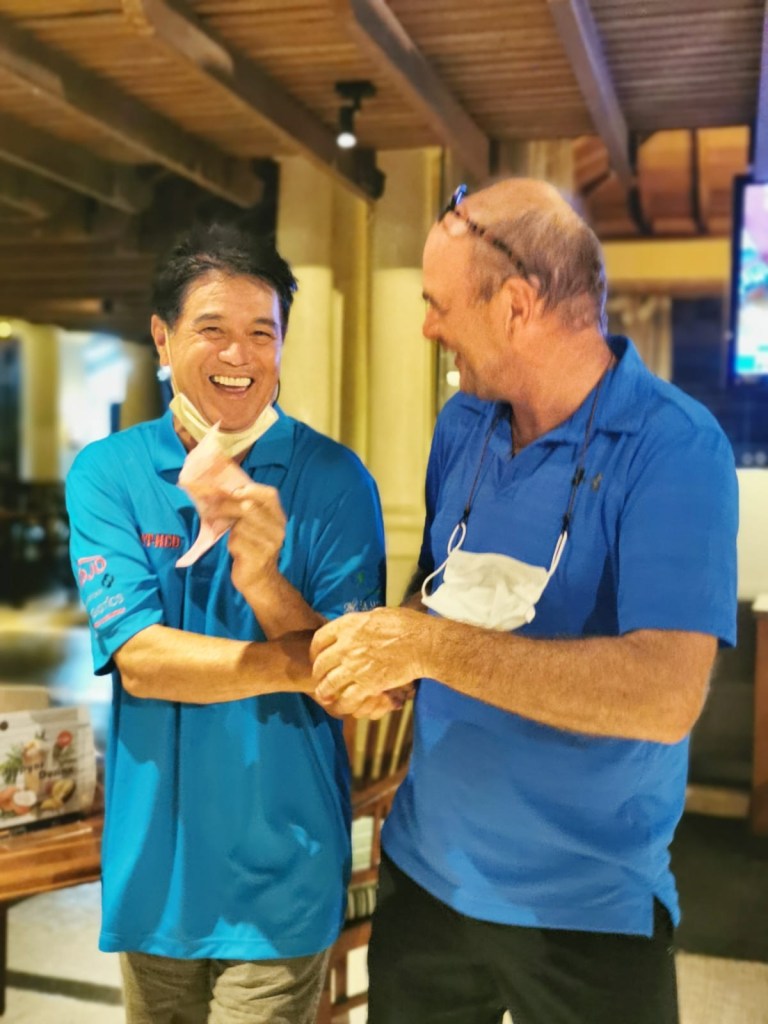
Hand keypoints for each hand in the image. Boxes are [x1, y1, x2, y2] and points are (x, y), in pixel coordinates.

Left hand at [213, 483, 285, 597]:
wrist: (260, 579)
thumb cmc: (254, 547)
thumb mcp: (257, 526)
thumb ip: (250, 509)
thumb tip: (225, 491)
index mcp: (278, 518)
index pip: (270, 495)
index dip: (252, 489)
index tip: (234, 491)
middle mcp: (277, 529)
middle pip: (249, 507)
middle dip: (227, 506)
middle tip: (212, 507)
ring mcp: (269, 544)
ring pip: (240, 525)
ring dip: (228, 527)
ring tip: (227, 531)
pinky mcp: (257, 557)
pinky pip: (237, 541)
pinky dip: (231, 543)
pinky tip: (234, 549)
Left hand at [310, 608, 425, 712]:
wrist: (422, 643)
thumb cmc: (406, 624)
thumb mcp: (378, 614)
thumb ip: (362, 622)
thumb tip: (358, 625)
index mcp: (348, 626)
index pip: (319, 639)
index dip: (315, 651)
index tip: (317, 657)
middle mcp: (346, 646)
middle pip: (321, 664)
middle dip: (318, 673)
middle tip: (320, 679)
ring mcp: (355, 666)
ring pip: (329, 684)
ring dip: (325, 691)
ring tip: (325, 696)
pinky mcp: (368, 683)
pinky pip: (348, 698)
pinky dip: (343, 705)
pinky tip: (342, 707)